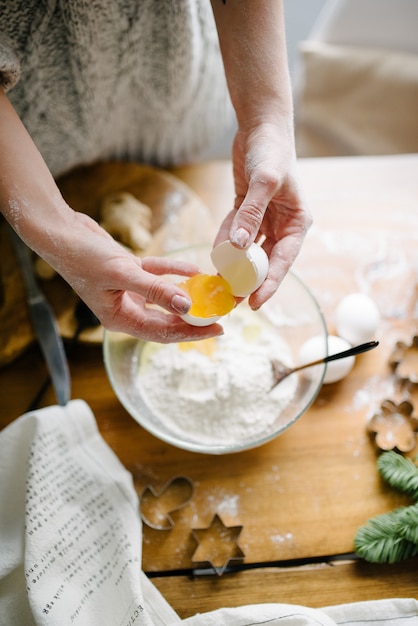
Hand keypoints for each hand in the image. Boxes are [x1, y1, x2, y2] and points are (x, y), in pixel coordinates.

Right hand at [46, 212, 223, 342]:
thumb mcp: (123, 273)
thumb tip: (186, 306)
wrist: (60, 231)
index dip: (192, 333)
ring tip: (211, 294)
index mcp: (120, 319)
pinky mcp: (128, 272)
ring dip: (186, 294)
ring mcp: (127, 291)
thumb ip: (156, 290)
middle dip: (194, 319)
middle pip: (167, 320)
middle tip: (222, 316)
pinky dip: (173, 272)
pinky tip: (192, 267)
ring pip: (164, 298)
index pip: (163, 332)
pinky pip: (157, 275)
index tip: (218, 329)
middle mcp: (124, 309)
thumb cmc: (83, 255)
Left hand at [214, 121, 311, 308]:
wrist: (261, 126)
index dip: (270, 284)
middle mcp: (283, 224)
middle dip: (249, 281)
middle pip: (266, 261)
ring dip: (235, 267)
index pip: (283, 261)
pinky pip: (235, 233)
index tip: (254, 303)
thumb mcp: (264, 182)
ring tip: (221, 286)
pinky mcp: (247, 210)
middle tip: (232, 301)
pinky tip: (214, 257)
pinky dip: (225, 244)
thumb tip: (238, 246)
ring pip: (249, 251)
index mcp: (296, 222)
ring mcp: (265, 219)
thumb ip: (251, 214)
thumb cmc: (271, 151)